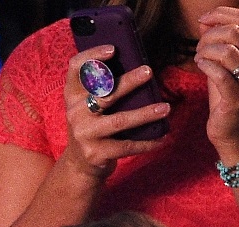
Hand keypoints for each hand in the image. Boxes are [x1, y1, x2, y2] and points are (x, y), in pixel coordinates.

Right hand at [61, 45, 169, 180]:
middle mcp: (75, 113)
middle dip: (128, 82)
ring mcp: (84, 134)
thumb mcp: (88, 108)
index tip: (114, 49)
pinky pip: (126, 146)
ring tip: (165, 108)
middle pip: (104, 93)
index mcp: (73, 96)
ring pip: (120, 121)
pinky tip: (162, 138)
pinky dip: (147, 142)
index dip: (92, 56)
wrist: (80, 166)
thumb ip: (101, 89)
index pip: (76, 68)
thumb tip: (138, 68)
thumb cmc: (92, 129)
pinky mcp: (96, 153)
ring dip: (145, 114)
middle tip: (148, 71)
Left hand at [196, 6, 238, 162]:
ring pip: (228, 50)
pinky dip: (206, 65)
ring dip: (206, 50)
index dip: (221, 14)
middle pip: (235, 31)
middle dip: (210, 35)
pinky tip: (200, 66)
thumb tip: (205, 22)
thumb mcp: (223, 67)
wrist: (236, 133)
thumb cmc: (227, 98)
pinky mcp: (237, 98)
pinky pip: (220, 73)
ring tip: (199, 59)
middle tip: (199, 48)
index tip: (203, 20)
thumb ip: (217, 45)